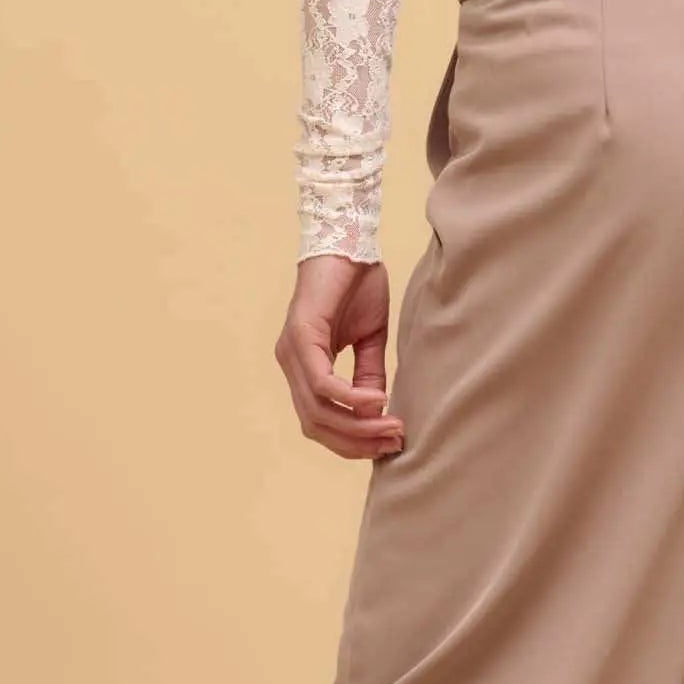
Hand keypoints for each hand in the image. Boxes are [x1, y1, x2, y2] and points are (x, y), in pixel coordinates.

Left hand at [274, 254, 404, 459]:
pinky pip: (322, 382)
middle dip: (356, 442)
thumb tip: (377, 414)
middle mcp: (290, 363)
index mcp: (304, 367)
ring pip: (318, 410)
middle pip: (316, 425)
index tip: (389, 444)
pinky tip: (377, 400)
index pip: (321, 422)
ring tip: (391, 426)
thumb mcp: (369, 339)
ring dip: (357, 425)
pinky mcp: (300, 336)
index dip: (353, 441)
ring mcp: (291, 351)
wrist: (349, 239)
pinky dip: (350, 397)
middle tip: (393, 442)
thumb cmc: (357, 284)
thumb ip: (369, 376)